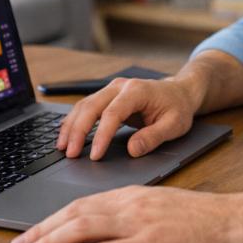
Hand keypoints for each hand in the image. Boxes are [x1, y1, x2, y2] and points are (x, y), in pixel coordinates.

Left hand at [10, 186, 242, 242]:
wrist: (239, 221)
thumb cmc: (208, 220)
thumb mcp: (165, 210)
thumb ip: (138, 215)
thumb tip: (112, 229)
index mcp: (134, 195)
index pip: (83, 204)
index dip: (53, 218)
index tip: (33, 230)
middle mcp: (131, 204)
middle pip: (75, 213)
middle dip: (42, 229)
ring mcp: (140, 224)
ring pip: (83, 228)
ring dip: (51, 242)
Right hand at [56, 77, 199, 159]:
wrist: (179, 92)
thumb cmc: (177, 108)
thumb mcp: (174, 125)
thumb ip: (153, 137)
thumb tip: (132, 150)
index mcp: (137, 91)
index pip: (113, 114)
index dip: (101, 135)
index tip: (95, 155)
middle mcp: (120, 86)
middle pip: (91, 106)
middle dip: (78, 131)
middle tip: (70, 154)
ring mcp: (112, 89)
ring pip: (84, 105)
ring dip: (71, 125)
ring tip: (63, 147)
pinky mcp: (107, 96)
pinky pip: (86, 106)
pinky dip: (74, 120)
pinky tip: (66, 133)